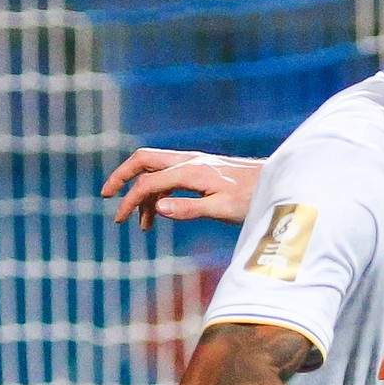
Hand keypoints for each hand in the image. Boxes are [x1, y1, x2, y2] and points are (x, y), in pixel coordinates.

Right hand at [102, 147, 262, 227]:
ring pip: (157, 169)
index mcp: (191, 170)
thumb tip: (158, 208)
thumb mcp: (222, 209)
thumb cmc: (253, 199)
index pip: (149, 182)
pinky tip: (161, 213)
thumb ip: (189, 208)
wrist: (277, 183)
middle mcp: (190, 161)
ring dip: (143, 192)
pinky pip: (171, 176)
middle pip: (144, 160)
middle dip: (122, 176)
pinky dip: (160, 192)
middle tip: (106, 195)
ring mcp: (196, 163)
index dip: (130, 200)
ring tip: (142, 225)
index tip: (118, 218)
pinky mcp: (202, 170)